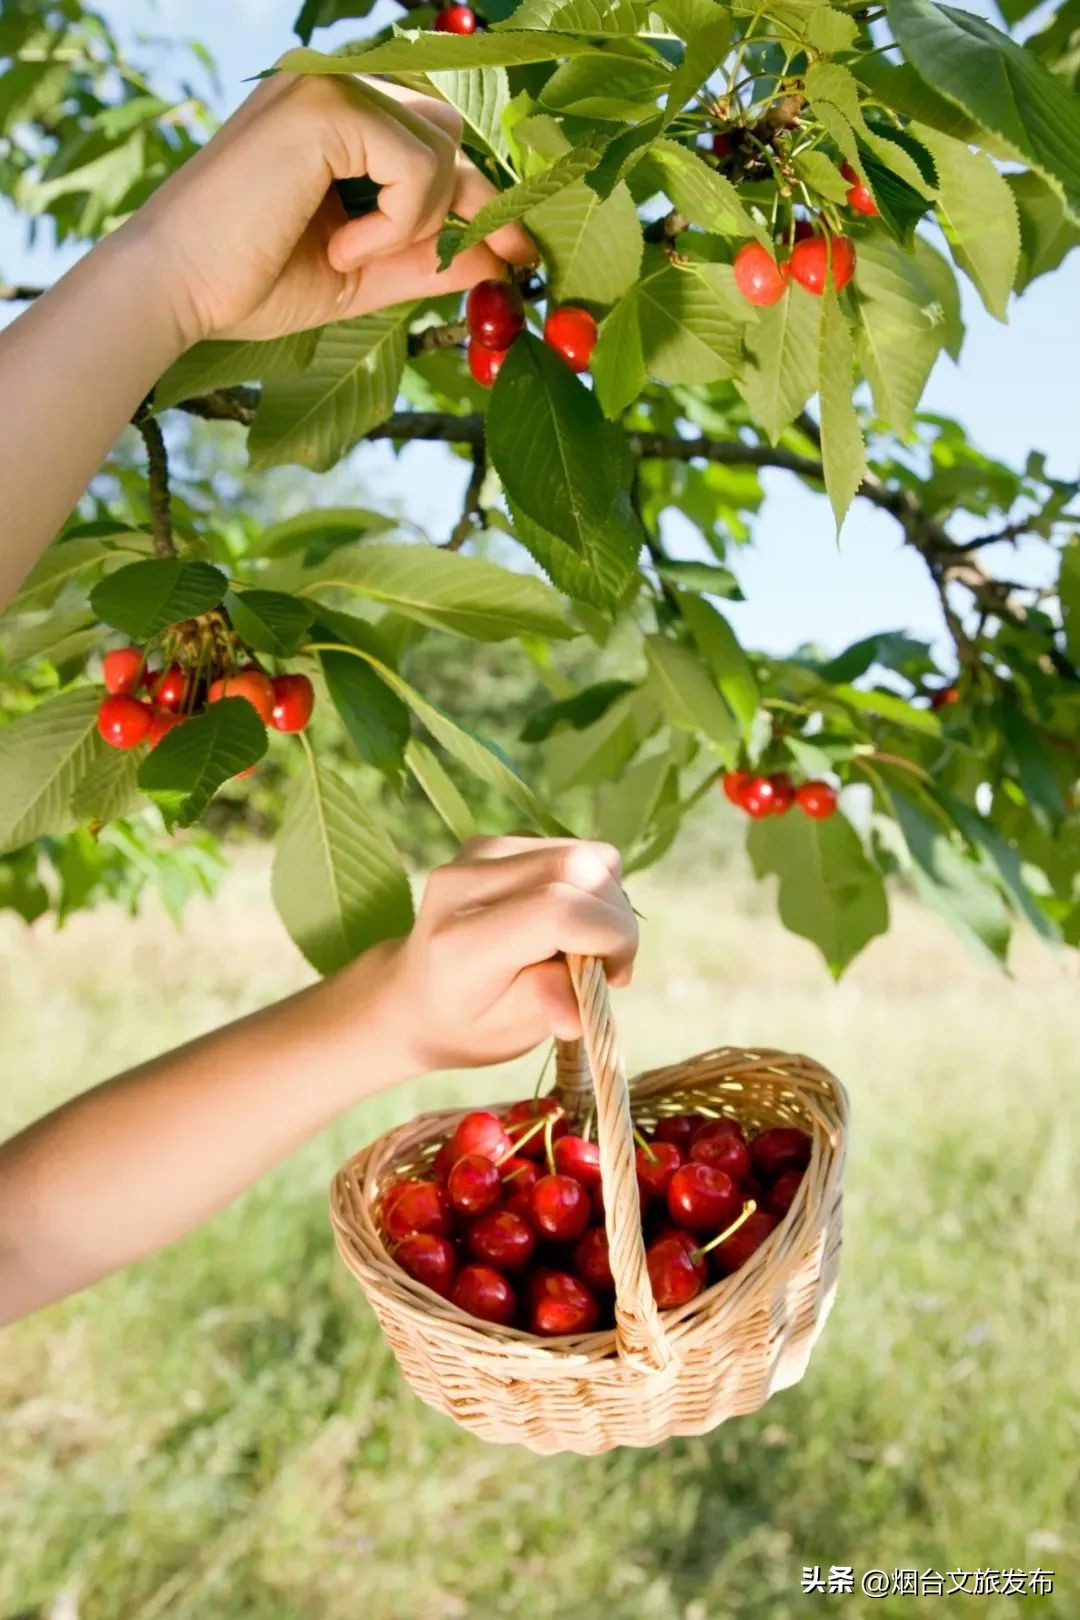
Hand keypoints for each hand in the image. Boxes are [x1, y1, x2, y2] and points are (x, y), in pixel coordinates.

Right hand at [131, 71, 533, 346]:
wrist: (177, 288)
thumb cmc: (251, 280)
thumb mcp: (362, 272)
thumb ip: (427, 257)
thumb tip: (501, 256)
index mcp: (337, 115)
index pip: (436, 136)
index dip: (482, 191)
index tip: (517, 248)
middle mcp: (335, 84)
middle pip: (452, 131)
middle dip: (475, 204)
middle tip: (496, 258)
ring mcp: (329, 85)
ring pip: (440, 145)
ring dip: (418, 218)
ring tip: (351, 253)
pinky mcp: (325, 106)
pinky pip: (414, 164)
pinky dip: (396, 220)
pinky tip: (340, 245)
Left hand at [376, 837, 638, 1073]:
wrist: (418, 993)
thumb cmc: (470, 1021)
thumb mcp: (508, 1032)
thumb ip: (547, 1005)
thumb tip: (580, 1003)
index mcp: (460, 941)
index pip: (556, 909)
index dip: (609, 937)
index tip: (616, 977)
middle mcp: (463, 882)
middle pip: (579, 867)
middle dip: (615, 918)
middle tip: (608, 965)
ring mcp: (478, 853)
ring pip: (586, 854)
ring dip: (606, 901)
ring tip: (585, 944)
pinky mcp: (496, 842)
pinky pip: (575, 849)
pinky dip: (590, 887)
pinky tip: (567, 920)